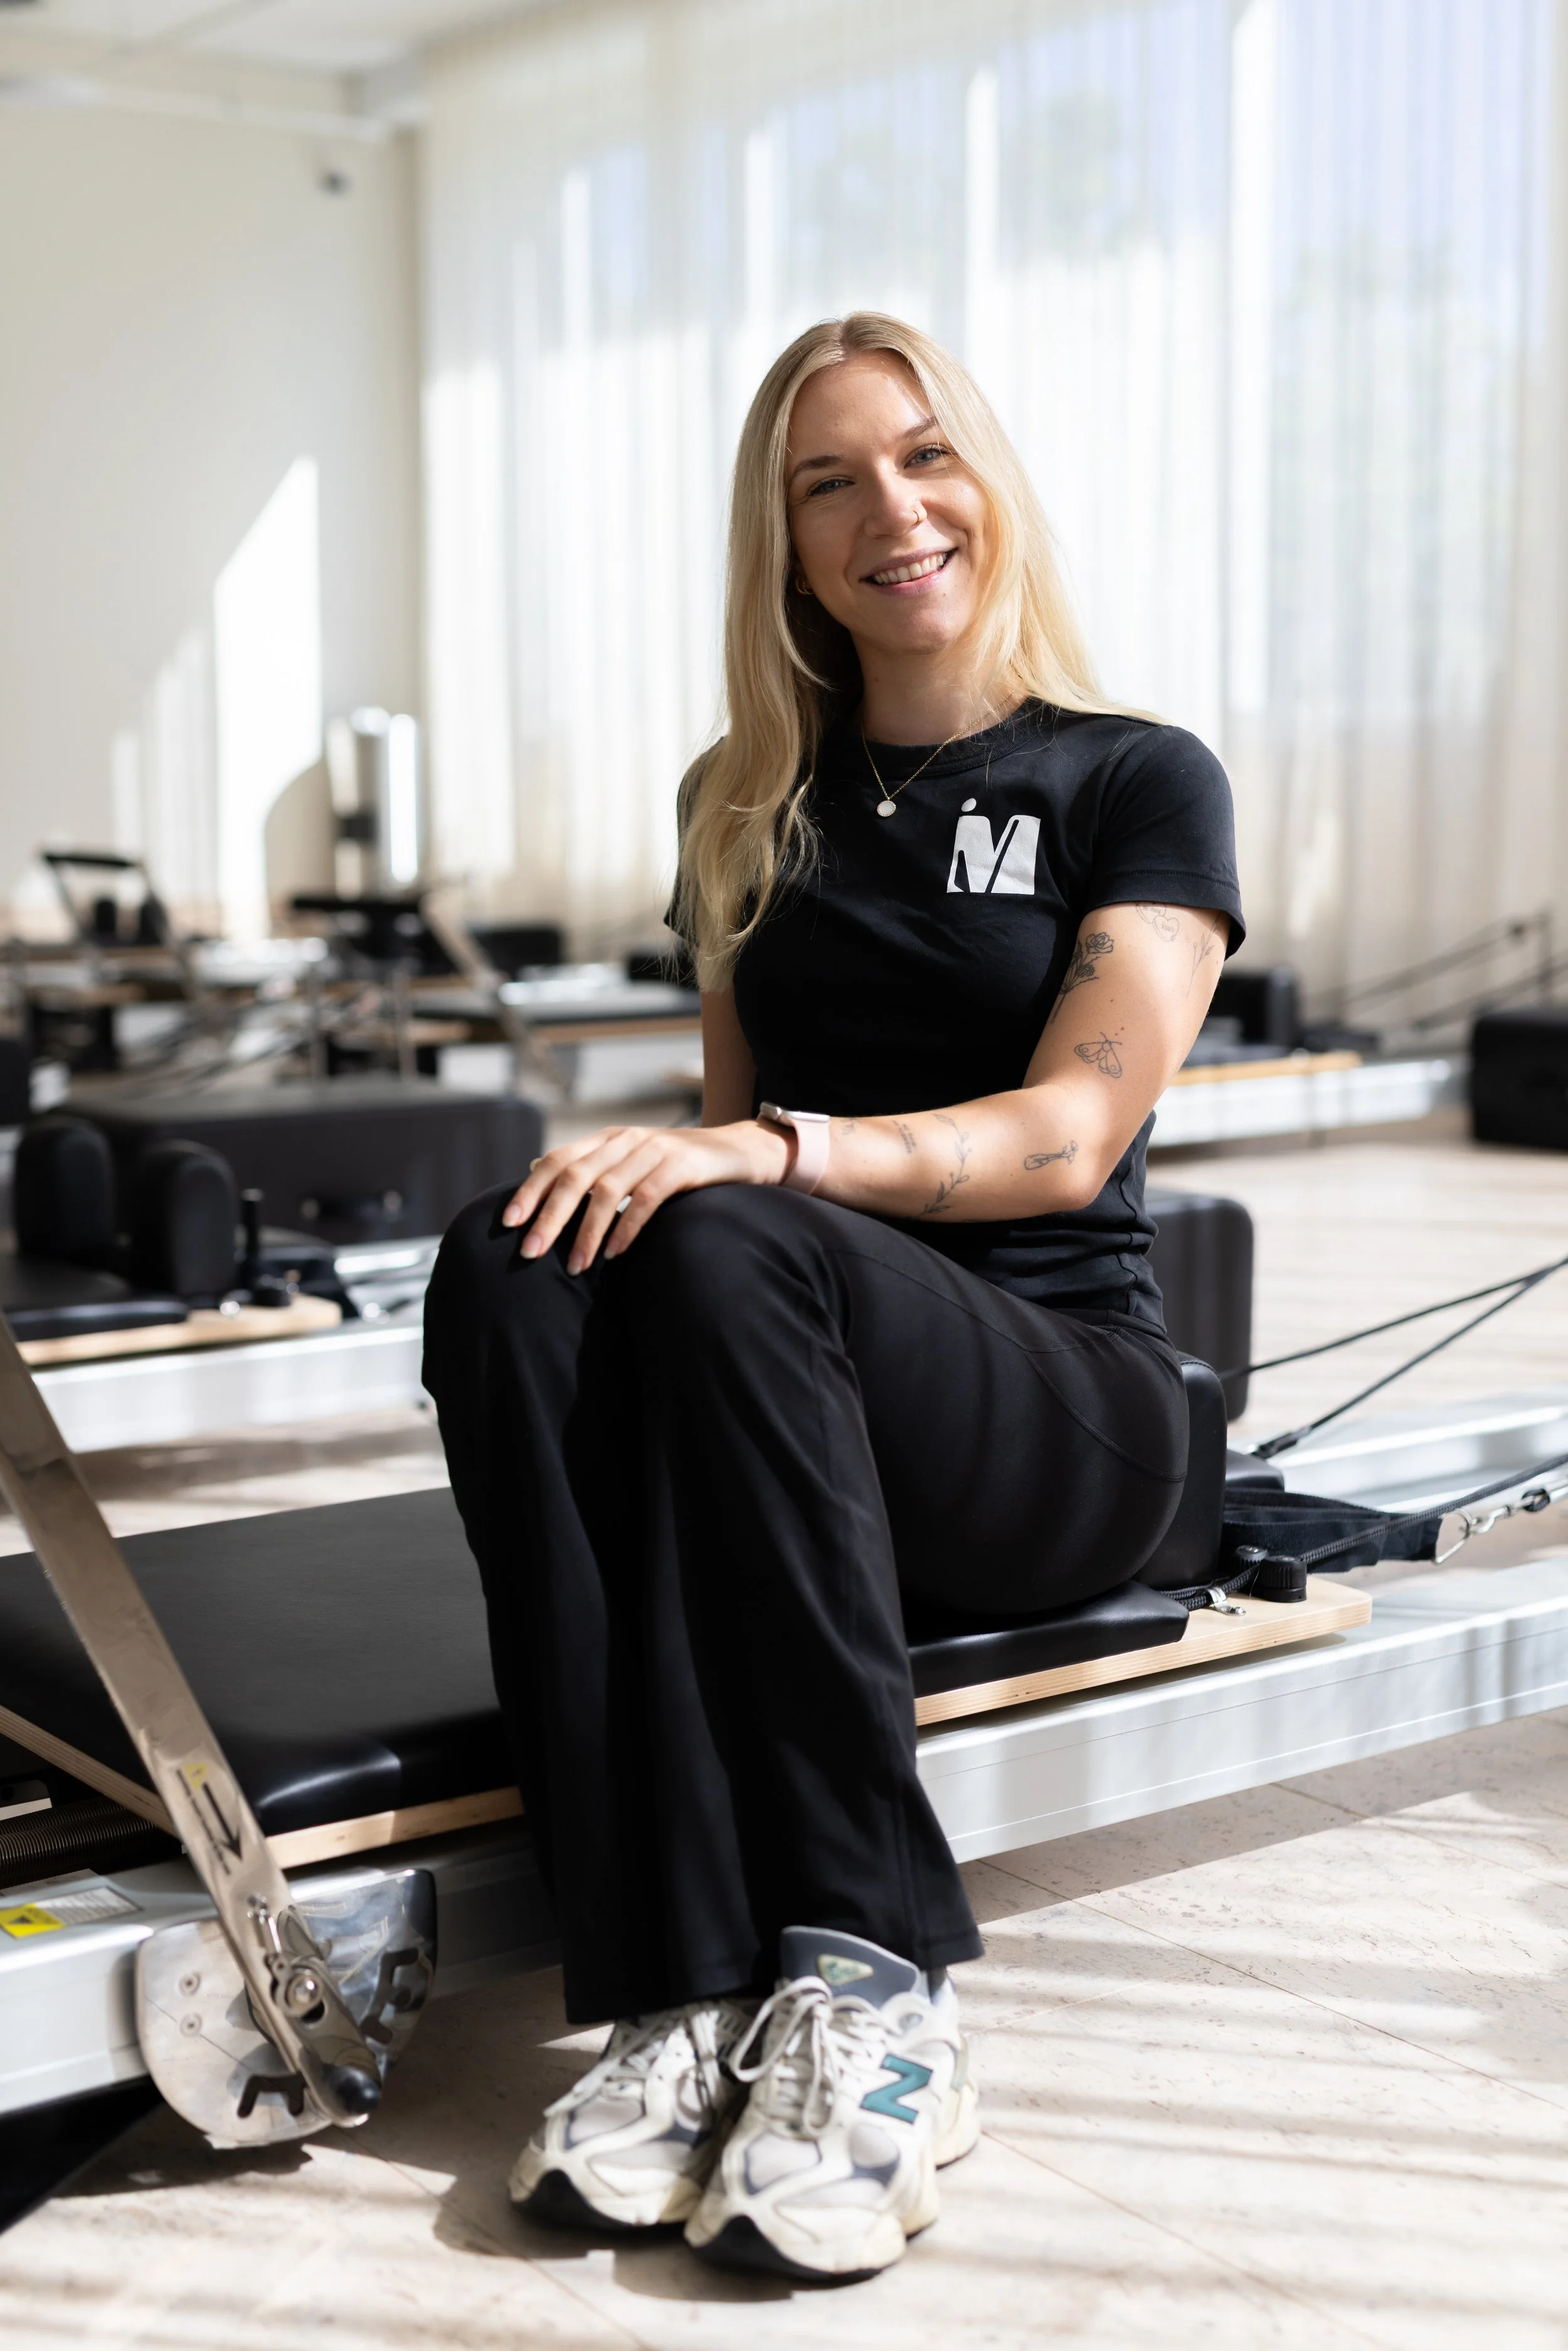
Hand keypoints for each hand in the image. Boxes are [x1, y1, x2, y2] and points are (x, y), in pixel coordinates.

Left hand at [501, 1120, 791, 1272]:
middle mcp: (627, 1140)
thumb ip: (589, 1165)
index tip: (508, 1223)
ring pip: (608, 1189)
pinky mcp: (684, 1165)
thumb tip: (536, 1168)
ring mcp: (656, 1149)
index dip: (531, 1190)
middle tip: (530, 1253)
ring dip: (587, 1232)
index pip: (558, 1160)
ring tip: (576, 1267)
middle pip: (575, 1175)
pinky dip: (627, 1226)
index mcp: (608, 1139)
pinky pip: (647, 1197)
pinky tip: (615, 1253)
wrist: (743, 1152)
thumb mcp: (631, 1161)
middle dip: (549, 1216)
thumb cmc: (681, 1167)